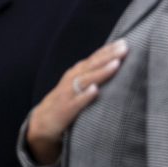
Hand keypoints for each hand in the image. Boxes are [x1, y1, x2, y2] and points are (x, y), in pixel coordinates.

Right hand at [26, 40, 128, 163]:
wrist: (42, 124)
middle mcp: (72, 80)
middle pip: (92, 65)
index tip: (125, 42)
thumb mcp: (79, 87)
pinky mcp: (64, 111)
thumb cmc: (67, 103)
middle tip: (125, 47)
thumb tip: (117, 66)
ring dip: (101, 72)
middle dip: (109, 56)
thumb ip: (93, 76)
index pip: (94, 58)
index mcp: (77, 74)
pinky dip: (84, 96)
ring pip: (85, 80)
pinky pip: (75, 102)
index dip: (108, 49)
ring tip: (116, 65)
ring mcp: (67, 94)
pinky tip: (95, 90)